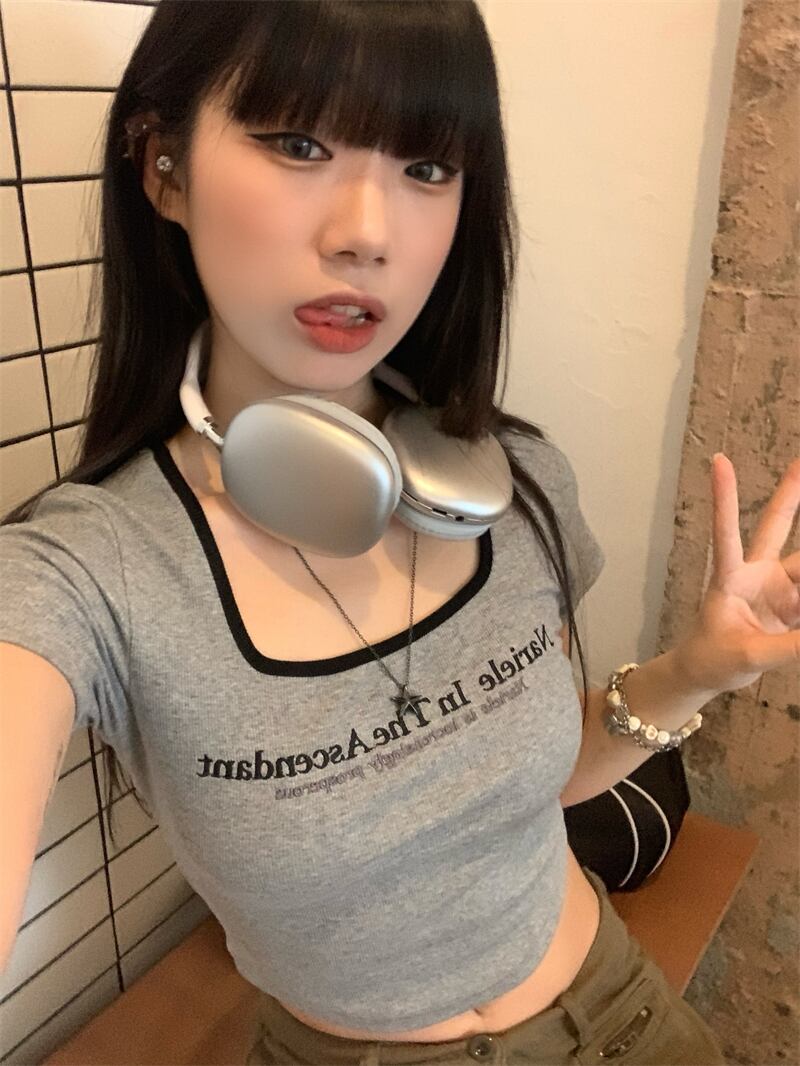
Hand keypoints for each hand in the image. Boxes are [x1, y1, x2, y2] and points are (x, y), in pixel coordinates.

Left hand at [675, 453, 799, 693]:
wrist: (707, 672)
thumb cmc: (712, 659)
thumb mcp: (747, 656)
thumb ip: (789, 647)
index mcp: (729, 579)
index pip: (727, 533)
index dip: (725, 498)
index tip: (719, 461)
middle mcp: (754, 574)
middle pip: (775, 526)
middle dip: (790, 493)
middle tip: (799, 461)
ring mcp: (776, 587)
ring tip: (795, 600)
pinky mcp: (792, 605)